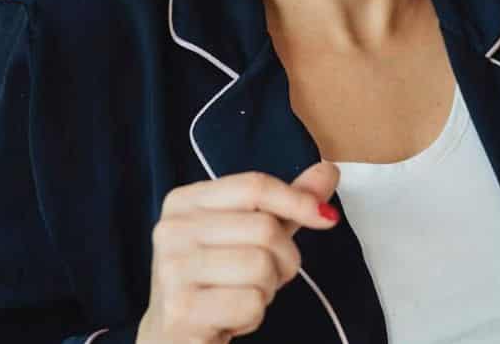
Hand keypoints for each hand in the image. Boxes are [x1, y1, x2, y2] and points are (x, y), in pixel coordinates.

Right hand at [137, 162, 341, 342]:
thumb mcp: (250, 233)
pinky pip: (251, 304)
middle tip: (266, 276)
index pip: (254, 185)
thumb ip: (286, 203)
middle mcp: (172, 229)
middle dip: (284, 258)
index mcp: (184, 201)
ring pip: (261, 266)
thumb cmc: (216, 280)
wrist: (174, 335)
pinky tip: (231, 317)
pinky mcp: (182, 309)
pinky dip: (253, 315)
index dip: (298, 200)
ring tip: (244, 294)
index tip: (325, 218)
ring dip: (268, 289)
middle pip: (264, 228)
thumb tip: (328, 171)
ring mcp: (172, 269)